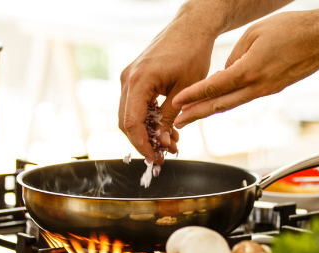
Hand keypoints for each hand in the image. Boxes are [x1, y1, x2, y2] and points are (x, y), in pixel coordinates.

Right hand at [119, 20, 214, 163]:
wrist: (191, 28)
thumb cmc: (192, 52)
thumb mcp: (185, 90)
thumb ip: (170, 117)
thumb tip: (163, 142)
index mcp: (139, 80)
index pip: (131, 123)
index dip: (142, 145)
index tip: (156, 158)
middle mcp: (128, 78)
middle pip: (126, 122)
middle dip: (143, 142)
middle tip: (163, 155)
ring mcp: (129, 77)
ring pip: (130, 114)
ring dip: (147, 132)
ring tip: (170, 143)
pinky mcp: (135, 77)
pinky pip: (136, 104)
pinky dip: (148, 119)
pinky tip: (165, 128)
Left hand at [172, 9, 318, 127]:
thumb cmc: (293, 30)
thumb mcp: (255, 33)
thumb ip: (235, 54)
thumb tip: (225, 71)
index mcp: (250, 70)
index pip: (215, 86)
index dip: (194, 95)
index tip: (177, 102)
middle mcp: (258, 86)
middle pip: (220, 104)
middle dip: (197, 114)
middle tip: (178, 122)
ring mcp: (266, 90)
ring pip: (233, 104)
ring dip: (211, 111)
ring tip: (192, 116)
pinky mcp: (273, 89)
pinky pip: (245, 98)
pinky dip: (228, 101)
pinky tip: (218, 102)